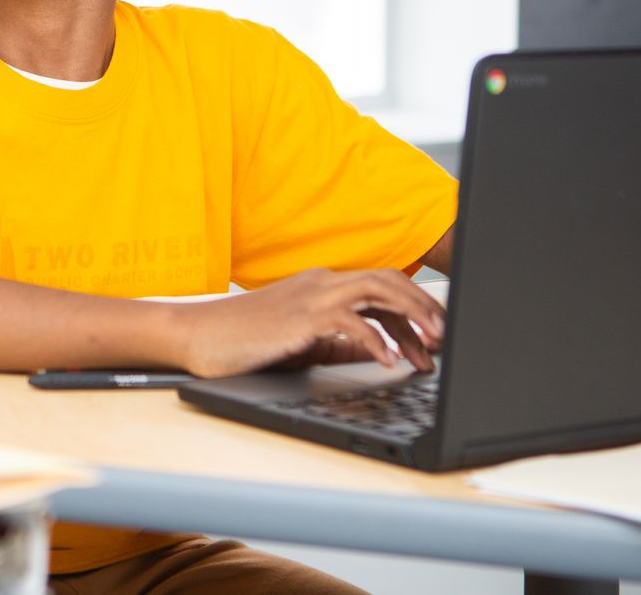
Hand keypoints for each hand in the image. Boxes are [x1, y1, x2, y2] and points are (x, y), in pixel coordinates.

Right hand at [166, 268, 445, 378]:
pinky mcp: (299, 316)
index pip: (382, 286)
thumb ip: (341, 342)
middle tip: (444, 339)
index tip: (433, 341)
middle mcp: (320, 282)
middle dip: (423, 307)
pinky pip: (349, 321)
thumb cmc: (243, 341)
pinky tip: (387, 362)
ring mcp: (309, 295)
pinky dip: (375, 340)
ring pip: (376, 288)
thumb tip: (380, 350)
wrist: (196, 337)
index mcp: (322, 285)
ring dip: (410, 315)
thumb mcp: (303, 341)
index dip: (414, 311)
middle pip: (388, 279)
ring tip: (428, 347)